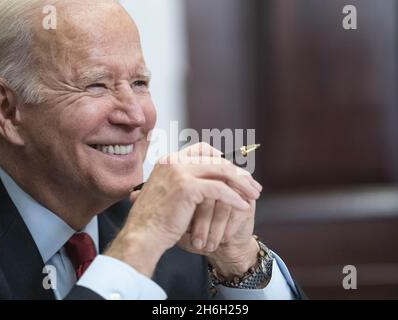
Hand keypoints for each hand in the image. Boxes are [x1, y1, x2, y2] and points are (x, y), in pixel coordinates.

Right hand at [104, 143, 261, 276]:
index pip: (203, 149)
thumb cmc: (156, 220)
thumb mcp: (168, 192)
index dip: (223, 159)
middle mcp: (173, 161)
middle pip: (216, 159)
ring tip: (254, 194)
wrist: (143, 235)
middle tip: (253, 186)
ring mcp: (179, 171)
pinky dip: (234, 198)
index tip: (236, 172)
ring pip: (221, 171)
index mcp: (169, 160)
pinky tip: (244, 206)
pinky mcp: (187, 186)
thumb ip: (184, 181)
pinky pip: (219, 189)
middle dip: (238, 173)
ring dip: (242, 183)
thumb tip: (208, 180)